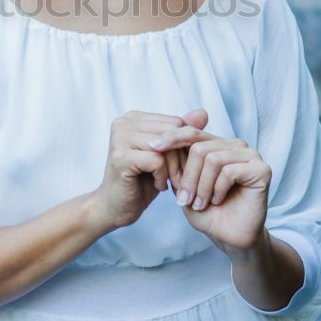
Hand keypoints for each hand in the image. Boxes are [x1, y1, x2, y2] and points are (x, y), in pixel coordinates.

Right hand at [94, 109, 196, 229]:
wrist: (116, 207)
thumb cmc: (142, 181)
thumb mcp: (166, 156)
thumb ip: (181, 134)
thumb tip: (203, 112)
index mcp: (134, 118)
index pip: (175, 122)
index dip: (185, 146)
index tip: (183, 166)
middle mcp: (124, 122)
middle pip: (172, 132)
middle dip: (181, 157)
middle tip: (179, 178)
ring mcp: (120, 138)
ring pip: (166, 146)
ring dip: (174, 169)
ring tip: (170, 182)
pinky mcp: (121, 157)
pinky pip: (157, 161)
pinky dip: (163, 177)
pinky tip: (159, 186)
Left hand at [149, 115, 271, 251]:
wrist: (230, 237)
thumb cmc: (208, 212)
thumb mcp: (185, 186)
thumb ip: (176, 164)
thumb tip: (159, 142)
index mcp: (218, 145)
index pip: (192, 132)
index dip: (172, 138)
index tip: (152, 148)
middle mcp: (236, 146)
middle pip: (200, 147)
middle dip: (188, 176)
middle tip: (185, 199)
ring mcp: (251, 156)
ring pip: (213, 159)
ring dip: (201, 186)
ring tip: (200, 203)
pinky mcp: (262, 170)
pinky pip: (229, 171)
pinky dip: (217, 189)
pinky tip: (217, 201)